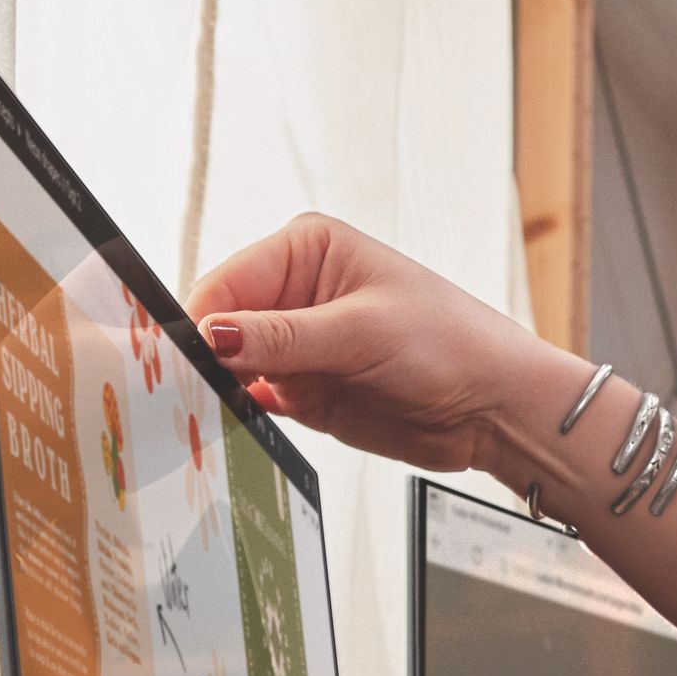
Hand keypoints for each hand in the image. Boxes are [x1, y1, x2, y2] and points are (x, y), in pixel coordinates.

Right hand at [184, 214, 571, 481]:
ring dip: (218, 390)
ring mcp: (297, 345)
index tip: (182, 359)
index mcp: (307, 249)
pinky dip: (241, 414)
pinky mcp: (304, 391)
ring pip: (230, 367)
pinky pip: (253, 401)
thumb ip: (282, 336)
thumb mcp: (362, 332)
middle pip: (220, 324)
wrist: (494, 406)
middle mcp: (296, 292)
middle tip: (186, 393)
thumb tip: (212, 333)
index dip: (201, 321)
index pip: (226, 281)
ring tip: (206, 413)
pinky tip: (235, 426)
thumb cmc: (450, 344)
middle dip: (204, 358)